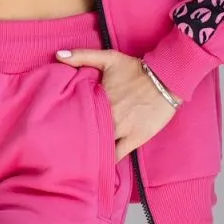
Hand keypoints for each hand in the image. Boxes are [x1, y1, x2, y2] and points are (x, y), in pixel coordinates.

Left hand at [55, 47, 177, 160]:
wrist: (166, 79)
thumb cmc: (136, 69)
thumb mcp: (109, 58)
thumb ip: (82, 56)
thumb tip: (58, 55)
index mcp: (98, 99)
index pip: (75, 115)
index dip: (65, 123)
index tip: (57, 128)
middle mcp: (108, 116)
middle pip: (86, 133)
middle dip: (75, 139)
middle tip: (65, 147)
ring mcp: (122, 129)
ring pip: (100, 146)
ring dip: (91, 151)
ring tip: (79, 159)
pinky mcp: (135, 139)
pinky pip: (117, 155)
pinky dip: (107, 161)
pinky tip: (98, 168)